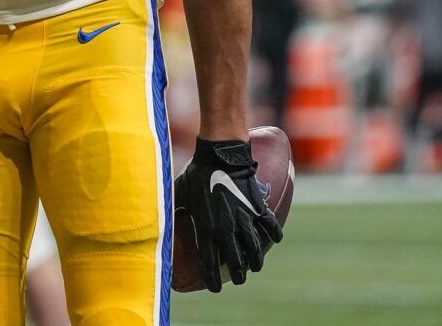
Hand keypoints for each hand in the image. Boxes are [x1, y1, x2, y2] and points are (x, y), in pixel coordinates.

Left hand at [173, 138, 282, 289]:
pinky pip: (269, 225)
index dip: (212, 279)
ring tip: (254, 267)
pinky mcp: (257, 207)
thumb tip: (166, 218)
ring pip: (254, 249)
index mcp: (205, 228)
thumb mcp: (181, 194)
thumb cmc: (196, 173)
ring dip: (255, 261)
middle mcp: (226, 229)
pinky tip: (274, 239)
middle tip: (238, 279)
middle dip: (237, 275)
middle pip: (235, 262)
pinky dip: (273, 234)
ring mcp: (243, 219)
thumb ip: (177, 210)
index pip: (209, 263)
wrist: (219, 154)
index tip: (214, 288)